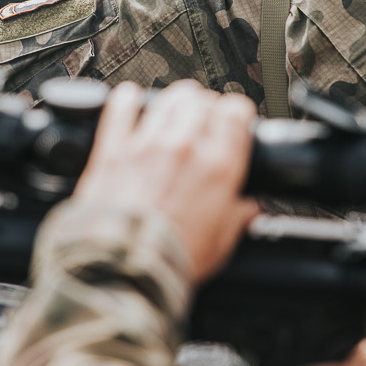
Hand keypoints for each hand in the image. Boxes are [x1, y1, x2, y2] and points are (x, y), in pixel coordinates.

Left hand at [71, 81, 259, 284]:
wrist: (124, 267)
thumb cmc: (172, 258)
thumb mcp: (221, 244)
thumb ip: (239, 218)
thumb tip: (250, 208)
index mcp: (219, 167)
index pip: (236, 112)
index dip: (237, 113)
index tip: (234, 121)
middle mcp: (186, 147)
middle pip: (202, 100)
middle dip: (206, 105)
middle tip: (204, 119)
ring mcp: (148, 144)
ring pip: (167, 99)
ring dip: (175, 100)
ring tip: (174, 109)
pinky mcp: (114, 149)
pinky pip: (122, 108)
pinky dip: (127, 100)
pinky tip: (130, 100)